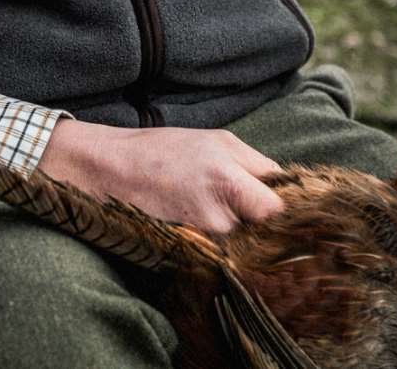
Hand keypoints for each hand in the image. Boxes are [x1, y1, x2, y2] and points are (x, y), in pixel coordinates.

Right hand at [37, 118, 284, 232]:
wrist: (111, 171)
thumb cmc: (165, 150)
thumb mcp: (217, 141)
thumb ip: (256, 165)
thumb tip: (285, 188)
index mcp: (229, 177)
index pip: (278, 211)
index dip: (284, 213)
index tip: (285, 212)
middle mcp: (218, 213)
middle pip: (262, 233)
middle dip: (263, 228)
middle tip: (255, 217)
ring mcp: (201, 238)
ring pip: (240, 246)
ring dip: (239, 237)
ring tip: (222, 221)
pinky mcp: (186, 254)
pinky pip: (218, 255)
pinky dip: (219, 247)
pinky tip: (205, 231)